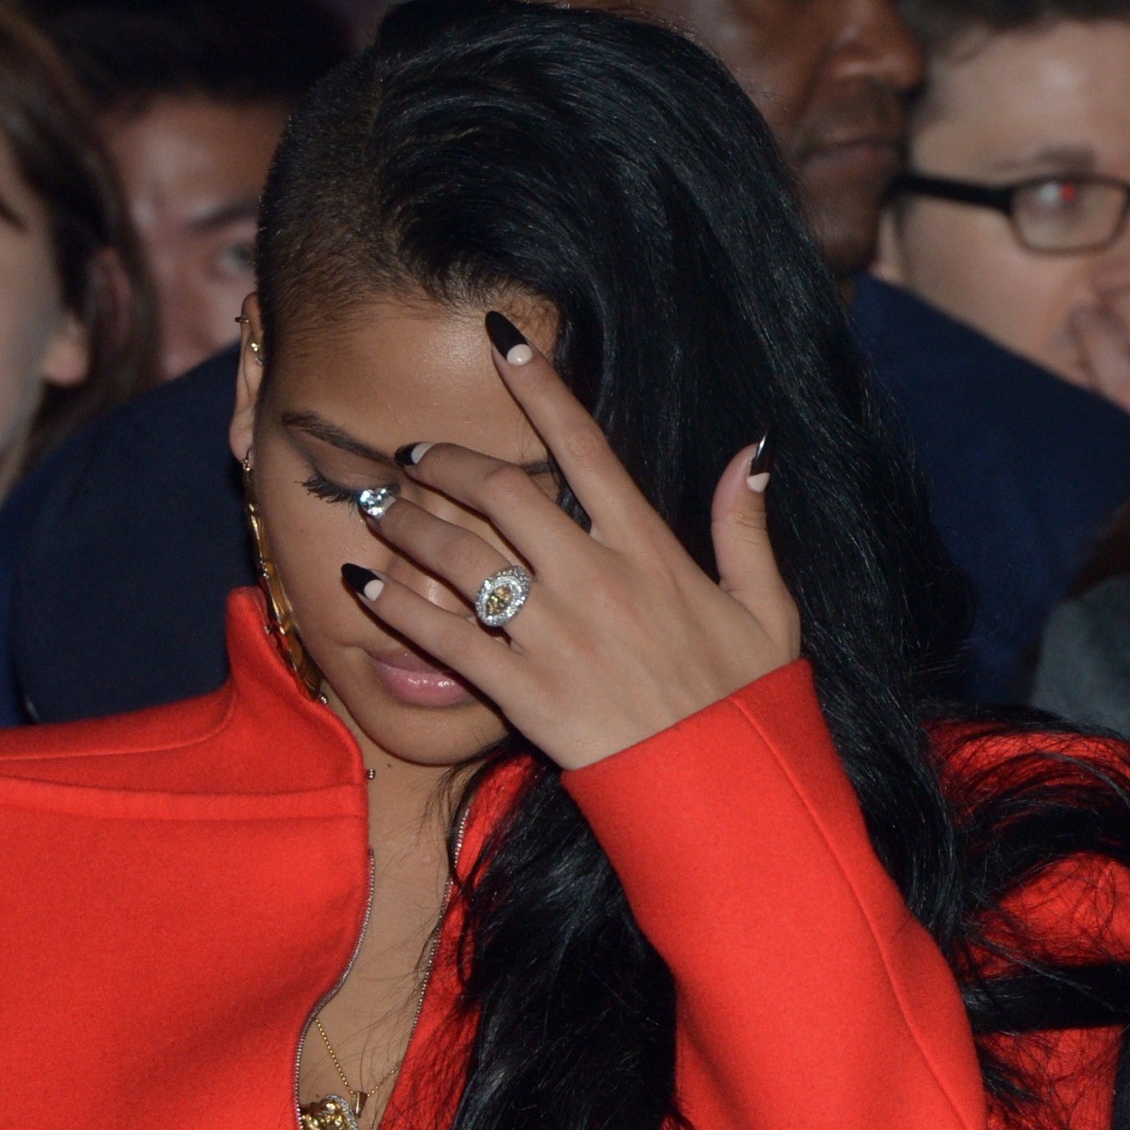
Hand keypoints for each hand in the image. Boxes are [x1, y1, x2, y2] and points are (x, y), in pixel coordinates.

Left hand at [346, 313, 799, 770]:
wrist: (721, 784)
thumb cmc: (747, 698)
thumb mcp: (768, 606)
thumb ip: (747, 527)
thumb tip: (753, 452)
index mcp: (650, 549)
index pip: (586, 448)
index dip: (541, 389)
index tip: (501, 345)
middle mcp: (594, 579)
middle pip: (502, 490)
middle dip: (448, 461)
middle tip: (417, 456)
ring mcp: (553, 634)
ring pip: (460, 555)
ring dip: (408, 523)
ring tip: (380, 509)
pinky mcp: (521, 690)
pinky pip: (442, 637)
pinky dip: (394, 607)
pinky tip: (361, 586)